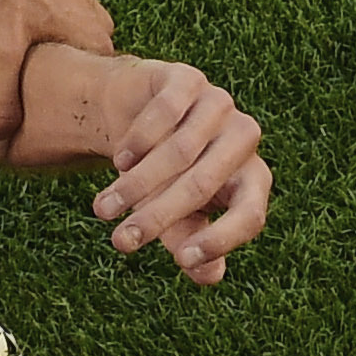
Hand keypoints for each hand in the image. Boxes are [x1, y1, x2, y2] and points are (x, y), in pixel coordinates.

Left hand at [0, 0, 114, 163]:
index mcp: (96, 45)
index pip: (105, 110)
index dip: (79, 136)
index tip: (59, 159)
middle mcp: (98, 28)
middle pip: (84, 89)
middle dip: (59, 113)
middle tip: (31, 143)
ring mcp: (81, 10)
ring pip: (66, 65)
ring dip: (44, 85)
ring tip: (16, 110)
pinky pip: (55, 43)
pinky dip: (36, 61)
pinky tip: (9, 71)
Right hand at [86, 56, 271, 284]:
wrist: (135, 115)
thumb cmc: (164, 176)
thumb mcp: (178, 216)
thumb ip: (193, 243)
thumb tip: (210, 276)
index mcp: (252, 178)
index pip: (251, 214)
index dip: (221, 239)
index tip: (182, 260)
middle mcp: (244, 139)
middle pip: (205, 184)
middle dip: (158, 216)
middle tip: (120, 242)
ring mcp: (219, 105)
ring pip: (181, 150)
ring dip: (136, 184)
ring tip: (102, 209)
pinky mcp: (189, 79)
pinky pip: (167, 112)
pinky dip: (139, 139)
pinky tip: (118, 160)